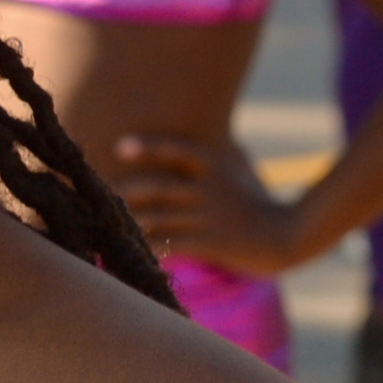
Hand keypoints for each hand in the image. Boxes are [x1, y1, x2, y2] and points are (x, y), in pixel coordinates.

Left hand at [110, 131, 310, 277]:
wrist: (287, 234)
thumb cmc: (258, 199)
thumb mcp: (240, 167)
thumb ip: (219, 150)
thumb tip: (203, 133)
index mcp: (215, 167)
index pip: (179, 151)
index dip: (150, 148)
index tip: (120, 147)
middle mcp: (208, 190)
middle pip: (160, 187)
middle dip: (126, 188)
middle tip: (95, 188)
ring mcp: (208, 218)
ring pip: (160, 217)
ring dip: (130, 219)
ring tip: (102, 220)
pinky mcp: (209, 243)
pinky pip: (172, 244)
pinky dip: (150, 247)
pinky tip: (129, 249)